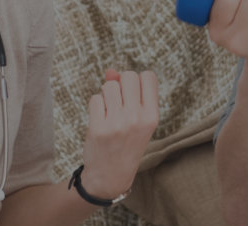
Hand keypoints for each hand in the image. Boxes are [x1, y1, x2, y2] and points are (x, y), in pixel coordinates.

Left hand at [80, 69, 159, 198]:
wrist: (111, 176)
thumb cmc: (126, 144)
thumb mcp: (137, 120)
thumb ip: (128, 93)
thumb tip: (110, 70)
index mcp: (152, 116)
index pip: (148, 77)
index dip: (138, 81)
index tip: (134, 95)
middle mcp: (137, 118)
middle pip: (128, 76)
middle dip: (121, 84)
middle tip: (120, 103)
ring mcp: (117, 123)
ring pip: (109, 85)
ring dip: (107, 95)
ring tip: (110, 113)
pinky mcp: (98, 127)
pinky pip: (95, 98)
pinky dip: (96, 106)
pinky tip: (100, 120)